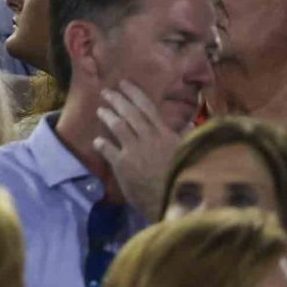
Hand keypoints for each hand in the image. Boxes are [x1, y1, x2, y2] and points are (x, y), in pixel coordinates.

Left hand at [93, 81, 182, 216]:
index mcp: (166, 135)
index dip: (135, 93)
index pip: (148, 108)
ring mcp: (135, 151)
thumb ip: (187, 139)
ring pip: (118, 126)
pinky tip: (97, 141)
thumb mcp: (190, 155)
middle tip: (106, 92)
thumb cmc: (186, 180)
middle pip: (130, 113)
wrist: (177, 202)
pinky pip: (108, 149)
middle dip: (117, 100)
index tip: (124, 83)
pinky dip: (101, 144)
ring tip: (100, 111)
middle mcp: (150, 138)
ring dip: (108, 116)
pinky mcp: (123, 165)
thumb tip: (190, 125)